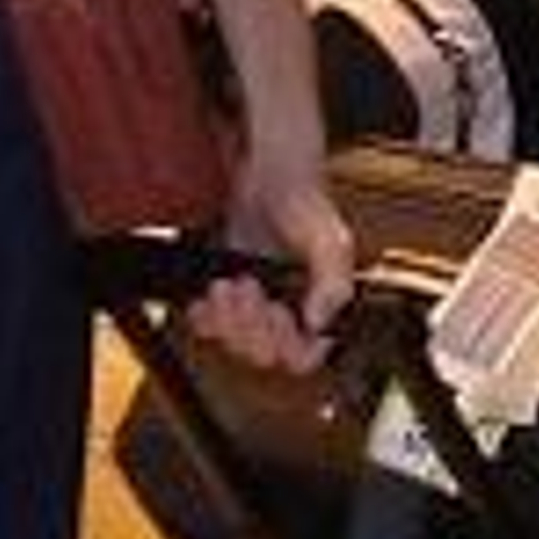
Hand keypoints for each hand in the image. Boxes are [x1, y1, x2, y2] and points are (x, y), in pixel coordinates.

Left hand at [186, 161, 354, 375]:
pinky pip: (206, 326)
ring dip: (227, 316)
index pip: (303, 358)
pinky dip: (205, 312)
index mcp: (316, 312)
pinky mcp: (222, 300)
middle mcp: (284, 317)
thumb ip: (333, 282)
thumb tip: (318, 322)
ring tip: (230, 282)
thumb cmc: (303, 206)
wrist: (266, 180)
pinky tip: (213, 288)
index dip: (288, 347)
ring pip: (232, 343)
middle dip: (253, 322)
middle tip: (251, 285)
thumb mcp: (330, 242)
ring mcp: (252, 311)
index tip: (281, 313)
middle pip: (262, 355)